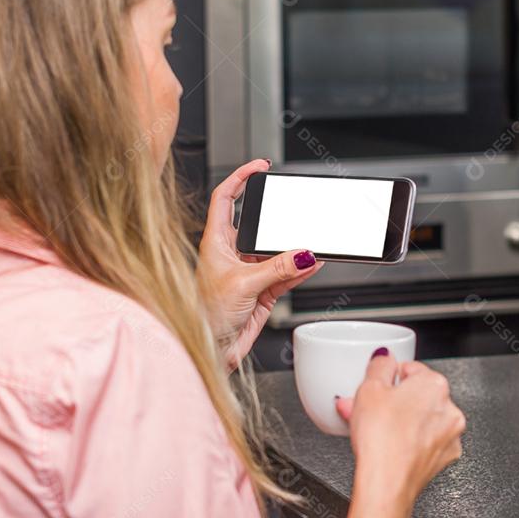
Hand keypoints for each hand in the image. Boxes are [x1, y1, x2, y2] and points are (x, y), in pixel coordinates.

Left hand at [197, 159, 323, 369]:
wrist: (212, 351)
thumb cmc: (205, 317)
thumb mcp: (244, 285)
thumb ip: (277, 268)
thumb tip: (303, 254)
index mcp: (214, 242)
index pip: (225, 198)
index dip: (240, 177)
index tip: (259, 166)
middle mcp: (231, 253)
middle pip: (258, 224)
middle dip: (279, 220)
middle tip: (296, 210)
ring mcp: (248, 272)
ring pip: (277, 251)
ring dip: (294, 249)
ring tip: (312, 243)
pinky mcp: (262, 291)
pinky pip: (286, 272)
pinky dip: (301, 268)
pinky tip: (313, 262)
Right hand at [336, 353, 465, 517]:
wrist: (386, 484)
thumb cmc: (381, 440)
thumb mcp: (368, 389)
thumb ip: (379, 365)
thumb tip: (384, 358)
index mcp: (435, 385)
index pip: (411, 369)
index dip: (389, 378)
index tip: (378, 387)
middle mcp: (449, 408)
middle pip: (417, 396)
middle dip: (393, 401)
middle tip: (371, 409)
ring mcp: (449, 435)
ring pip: (421, 420)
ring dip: (399, 421)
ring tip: (374, 429)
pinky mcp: (443, 457)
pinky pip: (424, 441)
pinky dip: (409, 441)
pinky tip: (388, 445)